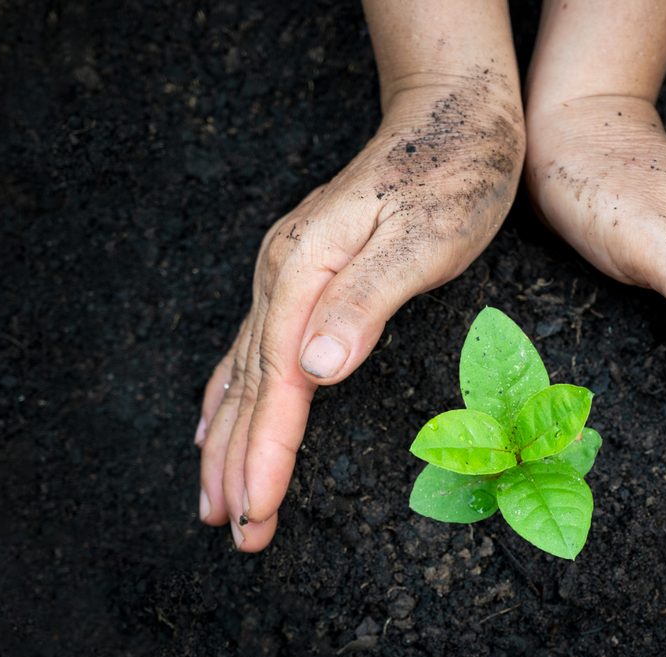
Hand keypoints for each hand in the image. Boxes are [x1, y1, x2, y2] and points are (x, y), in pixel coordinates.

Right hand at [197, 80, 523, 551]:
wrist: (452, 112)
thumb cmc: (452, 174)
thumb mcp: (423, 238)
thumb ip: (366, 302)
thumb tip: (316, 368)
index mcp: (304, 270)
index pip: (278, 381)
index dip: (264, 451)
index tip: (254, 511)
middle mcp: (282, 274)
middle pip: (250, 387)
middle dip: (237, 465)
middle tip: (234, 536)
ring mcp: (286, 274)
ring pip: (244, 375)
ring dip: (227, 442)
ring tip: (213, 503)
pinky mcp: (302, 276)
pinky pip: (251, 351)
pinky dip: (229, 397)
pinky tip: (213, 422)